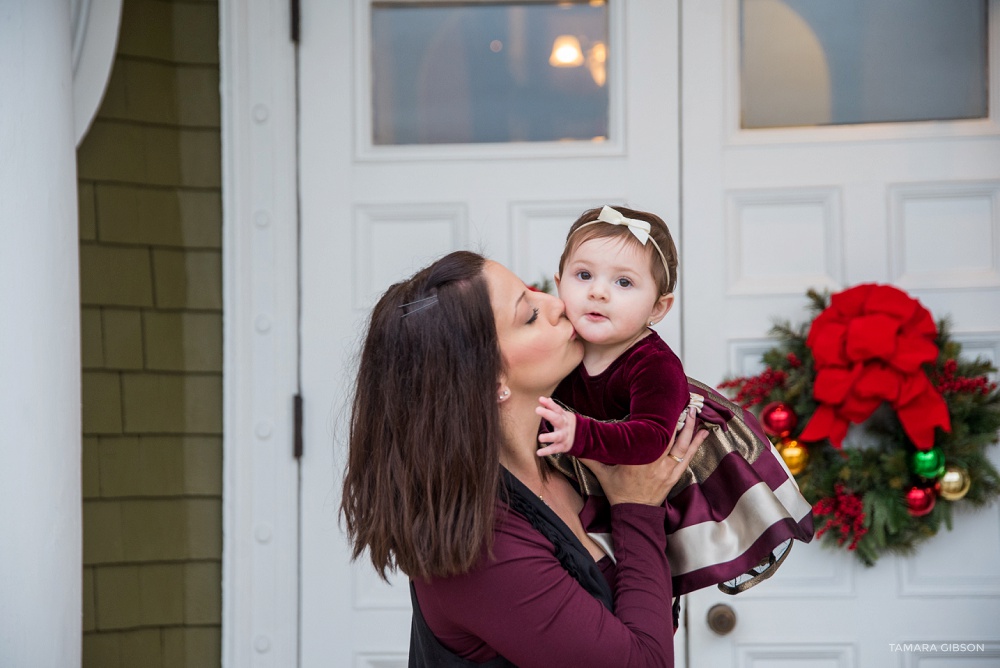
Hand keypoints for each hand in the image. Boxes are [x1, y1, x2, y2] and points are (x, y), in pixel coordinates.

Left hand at [535, 396, 575, 456]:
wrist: (583, 437)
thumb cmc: (566, 424)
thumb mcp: (563, 415)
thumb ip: (553, 408)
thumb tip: (546, 398)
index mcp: (563, 417)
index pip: (557, 409)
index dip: (549, 404)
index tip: (540, 399)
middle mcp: (564, 426)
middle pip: (557, 419)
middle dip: (548, 414)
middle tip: (537, 409)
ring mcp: (564, 436)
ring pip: (557, 436)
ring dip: (549, 437)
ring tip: (540, 438)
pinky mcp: (563, 446)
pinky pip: (555, 449)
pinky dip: (547, 451)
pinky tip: (538, 452)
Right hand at [581, 407, 708, 505]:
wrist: (633, 513)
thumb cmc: (619, 492)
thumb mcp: (602, 473)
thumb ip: (589, 457)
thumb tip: (573, 445)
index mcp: (638, 458)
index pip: (651, 434)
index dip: (659, 419)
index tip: (662, 404)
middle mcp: (655, 462)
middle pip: (670, 436)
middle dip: (678, 418)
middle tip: (684, 401)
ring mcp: (667, 469)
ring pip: (683, 445)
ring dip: (690, 428)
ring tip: (694, 411)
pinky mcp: (674, 476)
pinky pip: (688, 457)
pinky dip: (696, 444)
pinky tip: (703, 433)